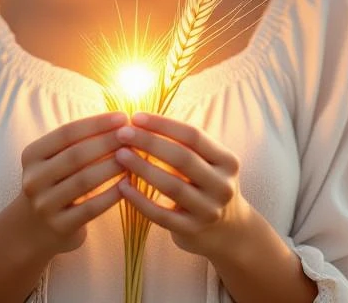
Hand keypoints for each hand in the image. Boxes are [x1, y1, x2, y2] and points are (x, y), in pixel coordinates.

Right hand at [14, 111, 129, 255]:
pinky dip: (111, 195)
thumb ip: (79, 143)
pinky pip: (91, 208)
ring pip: (84, 181)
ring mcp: (44, 204)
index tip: (123, 117)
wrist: (32, 231)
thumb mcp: (55, 161)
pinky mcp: (59, 226)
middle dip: (108, 142)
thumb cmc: (55, 185)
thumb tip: (120, 121)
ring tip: (134, 158)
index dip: (97, 123)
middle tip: (133, 136)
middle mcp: (34, 179)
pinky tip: (128, 185)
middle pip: (76, 155)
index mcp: (32, 155)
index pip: (67, 133)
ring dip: (113, 167)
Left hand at [113, 112, 251, 259]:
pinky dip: (139, 200)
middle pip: (183, 158)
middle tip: (122, 133)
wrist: (228, 231)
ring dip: (142, 168)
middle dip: (149, 142)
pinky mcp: (192, 231)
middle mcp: (222, 185)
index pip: (193, 136)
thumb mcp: (208, 163)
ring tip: (119, 155)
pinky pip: (161, 215)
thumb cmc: (206, 185)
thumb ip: (183, 144)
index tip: (136, 117)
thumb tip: (142, 120)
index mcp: (227, 161)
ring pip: (172, 186)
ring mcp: (208, 210)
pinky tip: (122, 187)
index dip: (163, 124)